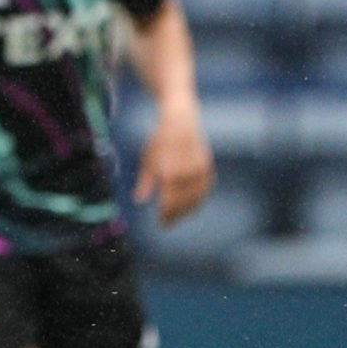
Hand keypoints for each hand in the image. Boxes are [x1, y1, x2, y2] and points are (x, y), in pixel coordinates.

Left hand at [135, 112, 214, 226]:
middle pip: (183, 203)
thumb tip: (139, 201)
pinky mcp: (207, 167)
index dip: (166, 216)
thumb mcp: (147, 161)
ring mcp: (198, 171)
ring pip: (196, 198)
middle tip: (170, 223)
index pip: (169, 203)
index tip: (162, 223)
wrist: (181, 123)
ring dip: (189, 210)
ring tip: (181, 217)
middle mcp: (185, 174)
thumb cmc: (159, 143)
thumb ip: (145, 182)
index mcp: (169, 174)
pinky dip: (200, 199)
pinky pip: (205, 188)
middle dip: (176, 215)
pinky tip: (194, 205)